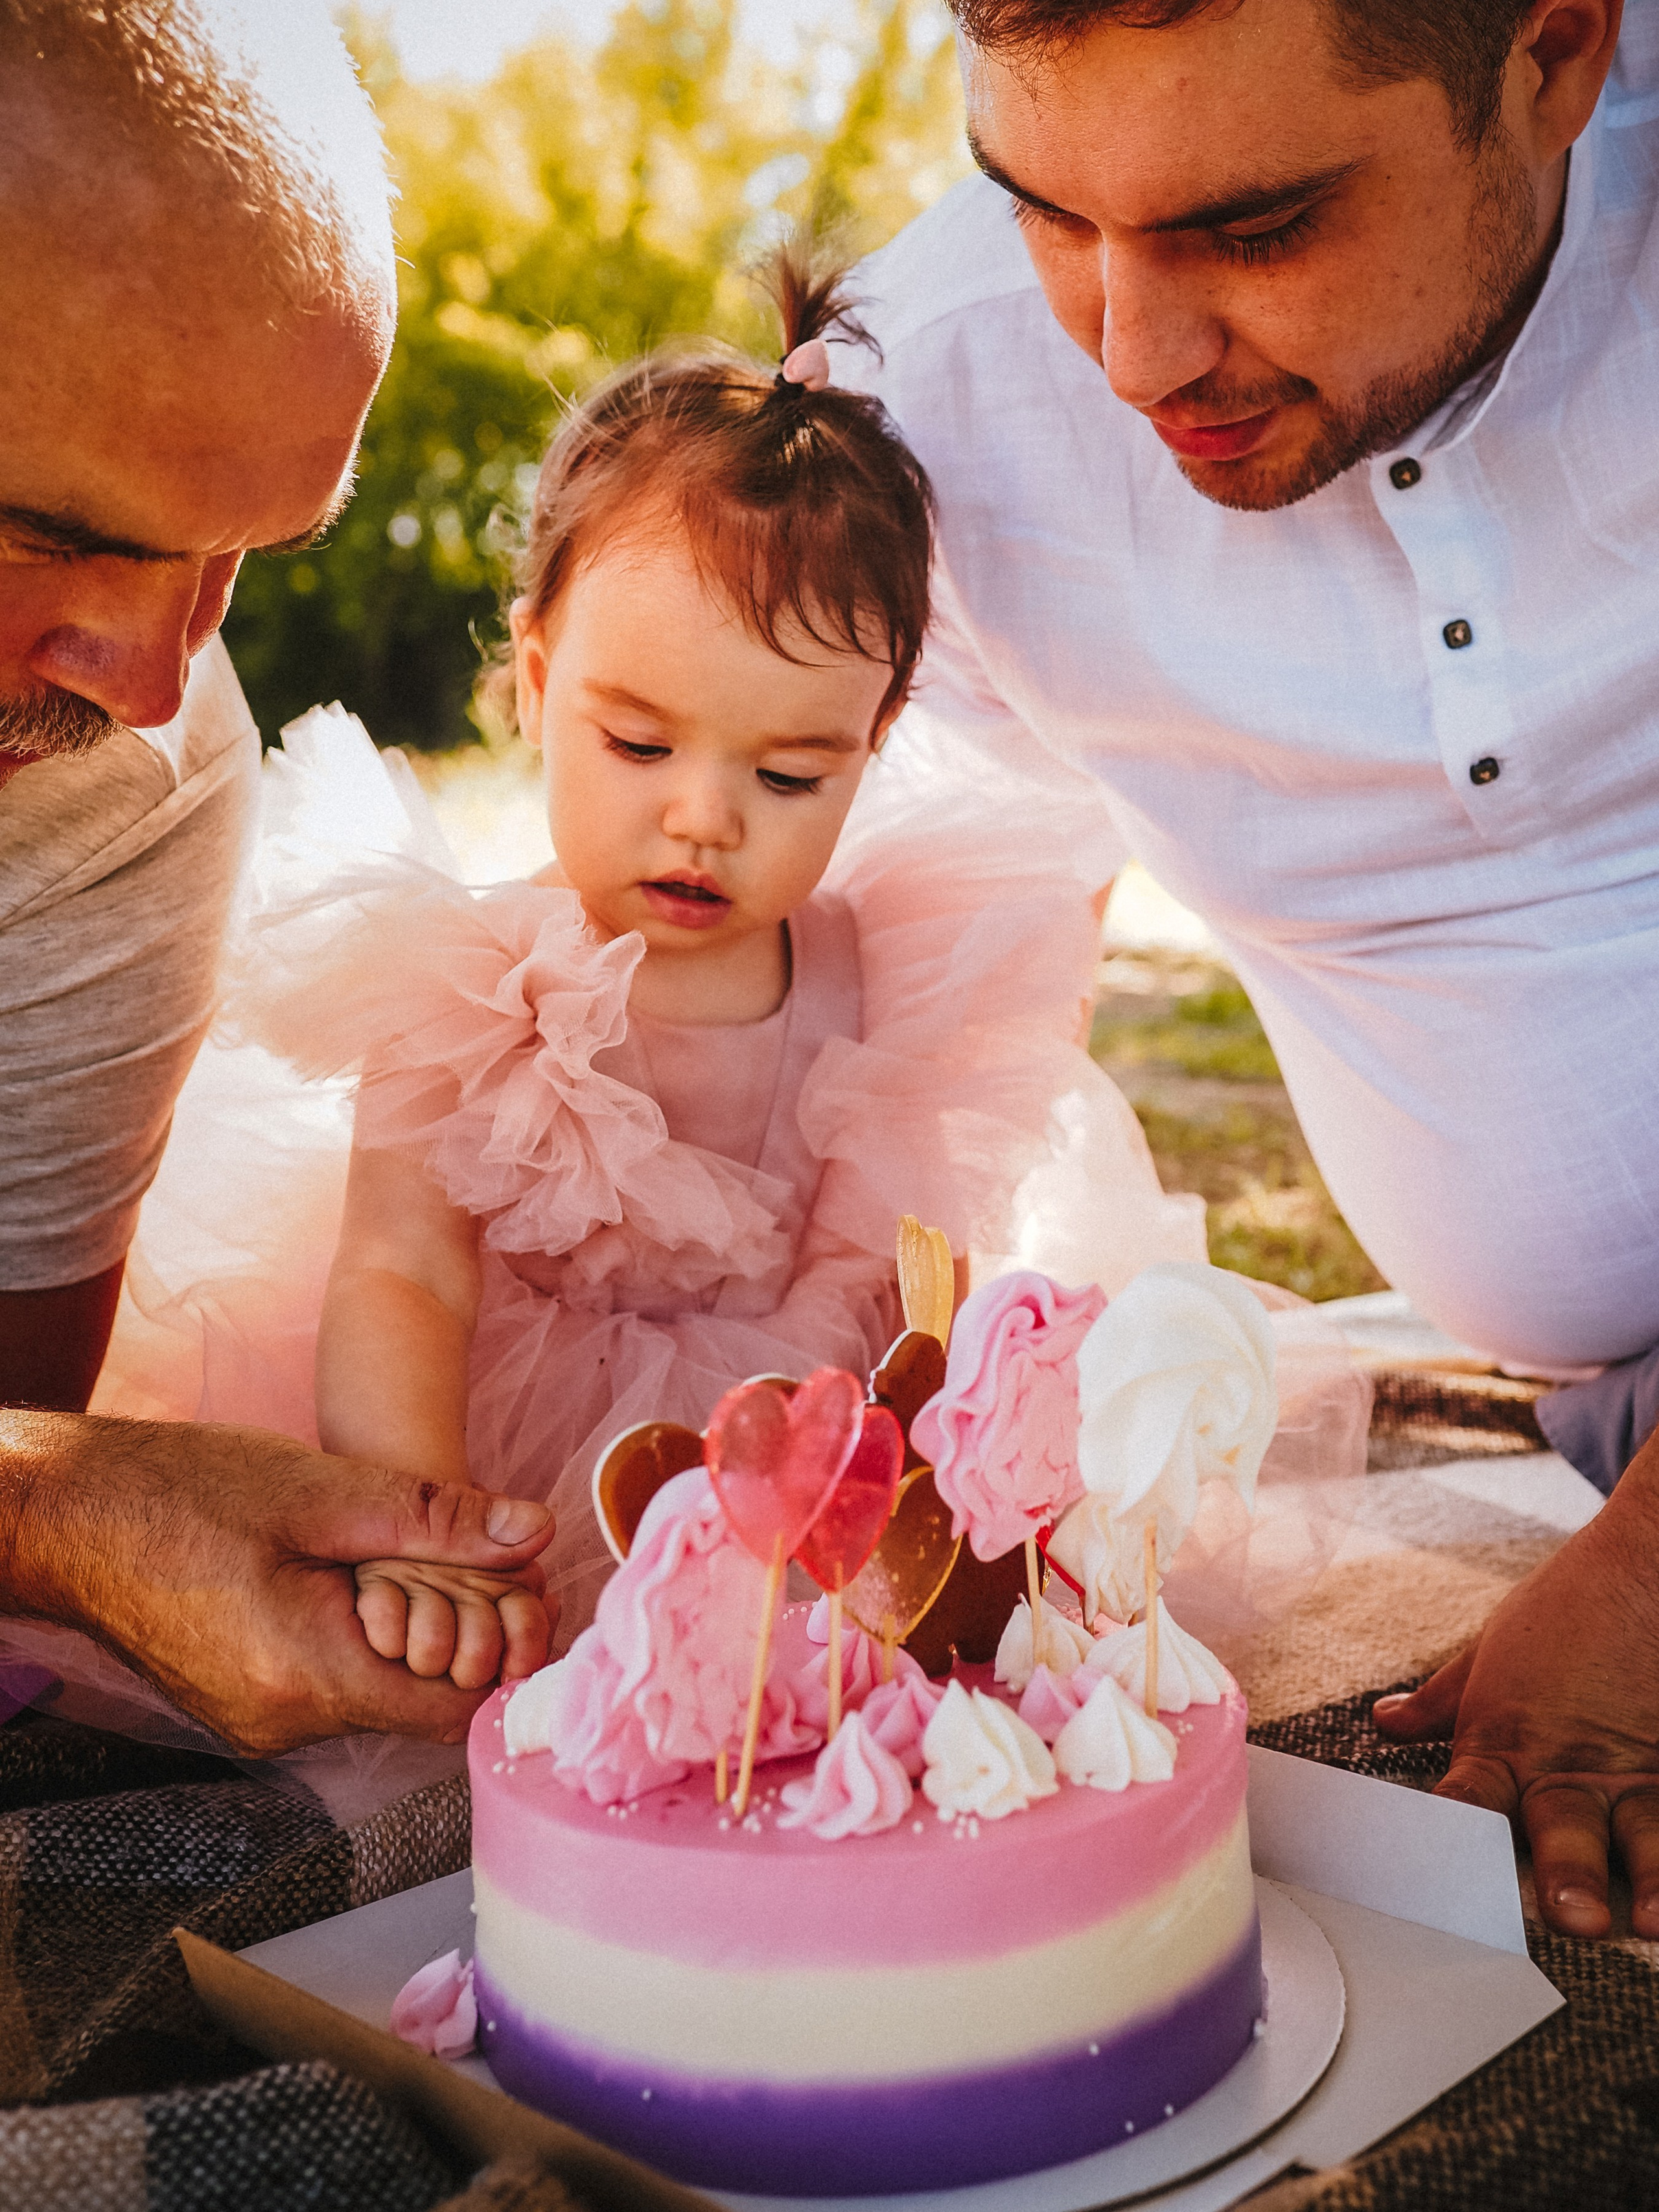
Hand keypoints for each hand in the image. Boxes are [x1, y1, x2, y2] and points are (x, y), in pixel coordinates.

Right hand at [0, 1410, 555, 1756]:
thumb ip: (436, 1519)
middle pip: (418, 1703)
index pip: (454, 1710)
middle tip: (469, 1560)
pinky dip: (357, 1637)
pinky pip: (329, 1684)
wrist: (66, 1516)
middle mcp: (283, 1723)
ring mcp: (257, 1721)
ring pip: (375, 1691)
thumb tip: (536, 1534)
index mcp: (308, 1678)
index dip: (504, 1655)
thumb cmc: (183, 1491)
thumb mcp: (326, 1490)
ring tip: (402, 1557)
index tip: (519, 1593)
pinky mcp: (241, 1702)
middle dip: (459, 1633)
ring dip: (406, 1630)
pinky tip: (349, 1577)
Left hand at [1374, 1430, 1658, 1938]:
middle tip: (1569, 1916)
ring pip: (1644, 1837)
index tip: (1433, 1878)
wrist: (1646, 1565)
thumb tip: (1383, 1723)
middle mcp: (1571, 1767)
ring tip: (1650, 1924)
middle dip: (1566, 1875)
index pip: (1468, 1800)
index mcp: (1507, 1742)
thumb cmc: (1564, 1611)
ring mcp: (1638, 1770)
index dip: (1449, 1838)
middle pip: (1561, 1830)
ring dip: (1650, 1883)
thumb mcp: (1490, 1653)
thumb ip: (1439, 1703)